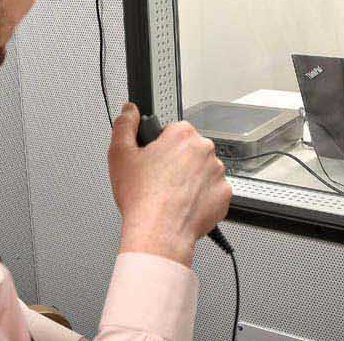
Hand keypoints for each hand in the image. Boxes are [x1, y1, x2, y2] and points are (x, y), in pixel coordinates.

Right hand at [107, 103, 230, 265]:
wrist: (159, 232)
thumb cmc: (141, 198)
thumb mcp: (120, 155)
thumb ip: (124, 126)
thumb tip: (129, 111)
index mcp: (183, 135)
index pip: (173, 131)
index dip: (160, 146)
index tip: (153, 161)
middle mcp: (205, 150)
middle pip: (189, 151)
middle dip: (176, 163)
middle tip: (158, 181)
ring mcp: (218, 173)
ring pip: (202, 172)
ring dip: (190, 180)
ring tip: (169, 196)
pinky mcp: (224, 194)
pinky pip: (212, 192)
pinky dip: (201, 198)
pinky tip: (183, 206)